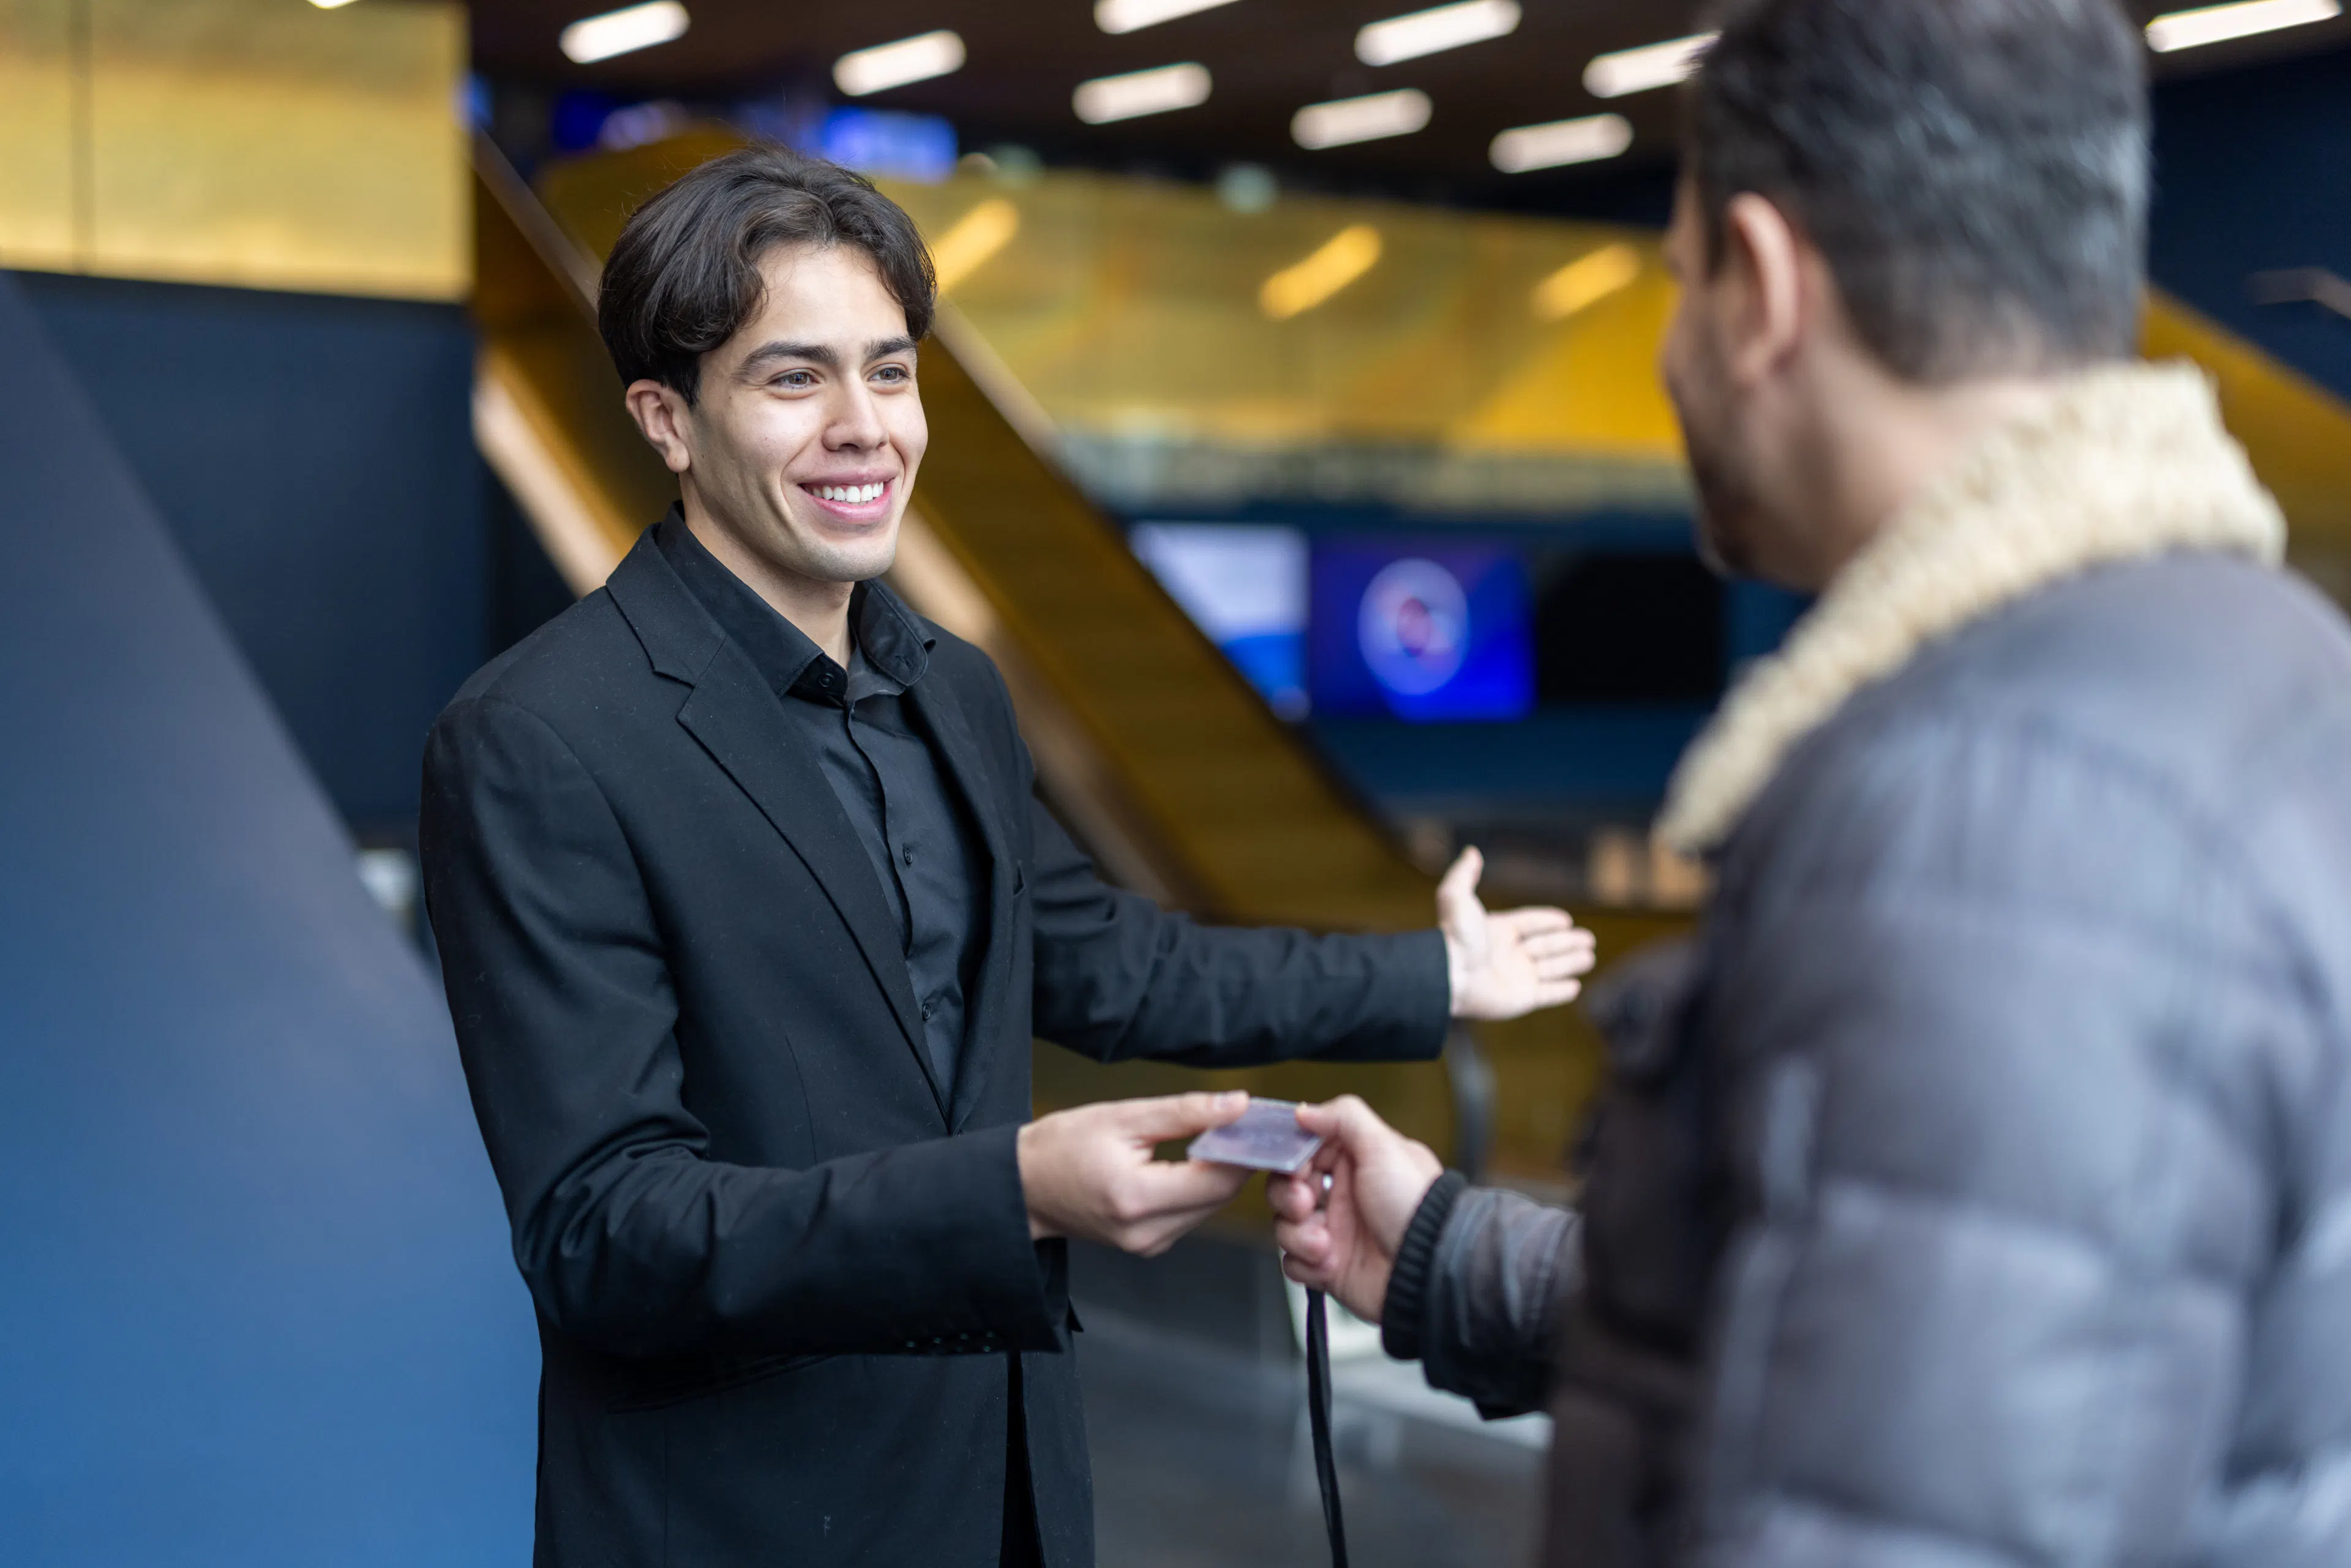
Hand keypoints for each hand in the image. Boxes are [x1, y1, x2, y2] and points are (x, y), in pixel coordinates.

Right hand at [1018, 1092, 1254, 1255]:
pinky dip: (1198, 1188)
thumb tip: (1238, 1105)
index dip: (1247, 1150)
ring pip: (1210, 1208)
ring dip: (1219, 1174)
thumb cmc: (1061, 1147)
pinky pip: (1191, 1215)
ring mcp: (1148, 1244)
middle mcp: (1147, 1232)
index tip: (1257, 1120)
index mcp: (1138, 1198)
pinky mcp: (1148, 1245)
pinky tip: (1192, 1162)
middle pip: (1220, 1197)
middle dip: (1236, 1160)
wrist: (1022, 1188)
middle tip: (1241, 1122)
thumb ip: (1184, 1112)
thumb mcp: (1122, 1116)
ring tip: (1216, 1137)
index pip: (1219, 1179)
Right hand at [1269, 1096, 1443, 1323]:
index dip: (1292, 1160)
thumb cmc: (1416, 1206)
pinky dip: (1305, 1264)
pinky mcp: (1329, 1267)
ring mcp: (1334, 1233)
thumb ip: (1344, 1118)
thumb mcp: (1384, 1148)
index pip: (1304, 1153)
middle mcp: (1342, 1197)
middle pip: (1286, 1188)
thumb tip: (1305, 1112)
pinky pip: (1293, 1263)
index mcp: (1355, 1165)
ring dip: (1297, 1234)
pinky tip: (1329, 1263)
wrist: (1429, 1267)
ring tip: (1325, 1243)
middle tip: (1305, 1204)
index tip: (1296, 1167)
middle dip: (1288, 1197)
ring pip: (1285, 1226)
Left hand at [1439, 847, 1596, 1019]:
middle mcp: (1507, 954)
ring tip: (1589, 958)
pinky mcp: (1521, 999)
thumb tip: (1471, 851)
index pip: (1529, 923)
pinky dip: (1561, 991)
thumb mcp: (1456, 897)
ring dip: (1570, 963)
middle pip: (1545, 946)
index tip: (1565, 919)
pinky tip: (1575, 986)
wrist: (1450, 976)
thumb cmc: (1455, 937)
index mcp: (1497, 931)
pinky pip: (1547, 995)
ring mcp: (1515, 978)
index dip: (1547, 921)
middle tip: (1589, 939)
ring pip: (1551, 969)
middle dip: (1567, 942)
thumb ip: (1464, 875)